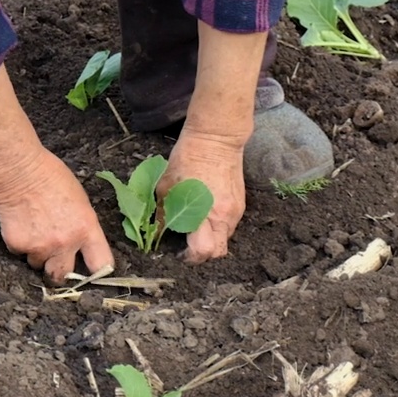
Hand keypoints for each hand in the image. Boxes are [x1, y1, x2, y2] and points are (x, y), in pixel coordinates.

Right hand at [0, 65, 111, 282]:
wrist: (16, 167)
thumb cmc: (48, 174)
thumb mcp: (79, 199)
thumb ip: (82, 225)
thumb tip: (81, 243)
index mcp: (86, 228)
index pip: (101, 265)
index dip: (96, 272)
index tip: (90, 272)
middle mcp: (66, 242)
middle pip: (63, 276)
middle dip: (57, 270)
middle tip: (53, 258)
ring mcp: (40, 247)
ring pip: (37, 264)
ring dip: (36, 253)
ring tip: (32, 228)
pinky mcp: (17, 245)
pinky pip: (19, 253)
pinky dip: (18, 243)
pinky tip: (19, 222)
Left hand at [159, 130, 246, 263]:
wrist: (217, 138)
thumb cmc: (188, 159)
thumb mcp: (165, 186)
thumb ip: (162, 213)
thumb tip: (156, 233)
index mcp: (204, 212)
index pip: (203, 251)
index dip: (190, 257)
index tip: (179, 253)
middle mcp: (224, 216)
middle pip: (218, 253)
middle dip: (203, 254)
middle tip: (188, 245)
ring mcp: (236, 211)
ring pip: (225, 240)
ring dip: (210, 240)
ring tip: (195, 227)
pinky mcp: (241, 204)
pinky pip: (229, 226)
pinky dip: (217, 227)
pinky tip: (205, 215)